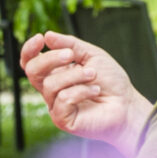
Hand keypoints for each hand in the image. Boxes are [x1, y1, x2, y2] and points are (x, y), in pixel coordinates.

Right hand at [20, 31, 153, 155]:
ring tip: (93, 76)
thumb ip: (70, 45)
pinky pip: (62, 100)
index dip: (29, 50)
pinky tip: (95, 91)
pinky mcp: (63, 120)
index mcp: (55, 74)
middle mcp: (52, 91)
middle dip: (50, 59)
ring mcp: (55, 106)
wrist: (127, 105)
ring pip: (50, 85)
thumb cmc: (111, 82)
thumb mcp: (91, 55)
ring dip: (74, 75)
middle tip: (72, 55)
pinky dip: (81, 91)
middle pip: (32, 72)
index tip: (40, 38)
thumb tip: (48, 36)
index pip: (30, 63)